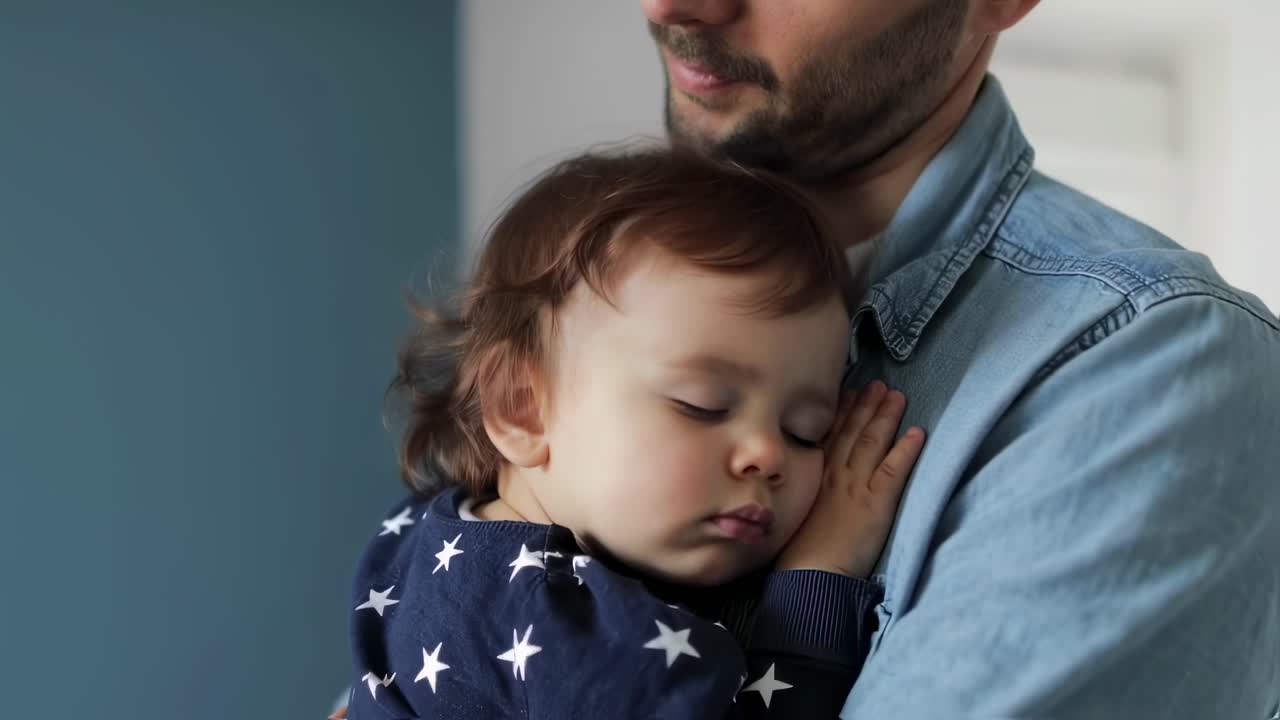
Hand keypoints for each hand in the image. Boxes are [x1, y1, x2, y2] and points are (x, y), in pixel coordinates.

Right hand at [776, 381, 923, 577]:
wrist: (808, 575)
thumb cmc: (798, 554)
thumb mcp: (793, 515)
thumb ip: (803, 495)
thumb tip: (805, 488)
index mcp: (813, 479)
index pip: (829, 437)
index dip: (841, 413)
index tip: (848, 393)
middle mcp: (834, 476)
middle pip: (852, 432)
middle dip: (865, 406)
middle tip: (877, 384)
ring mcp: (855, 487)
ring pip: (871, 443)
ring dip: (885, 417)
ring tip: (896, 396)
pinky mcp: (876, 504)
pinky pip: (893, 470)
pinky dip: (906, 450)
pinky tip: (917, 433)